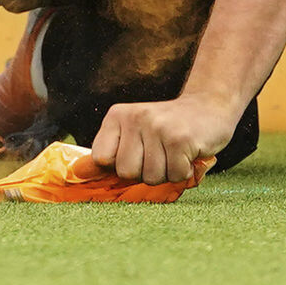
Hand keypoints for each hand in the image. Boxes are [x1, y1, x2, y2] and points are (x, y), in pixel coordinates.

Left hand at [90, 92, 232, 187]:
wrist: (210, 106)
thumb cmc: (168, 128)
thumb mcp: (134, 133)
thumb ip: (109, 153)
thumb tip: (75, 173)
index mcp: (117, 116)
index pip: (101, 159)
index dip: (120, 165)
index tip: (138, 154)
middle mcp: (135, 117)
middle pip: (126, 172)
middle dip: (146, 172)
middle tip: (161, 152)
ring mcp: (157, 127)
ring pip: (151, 178)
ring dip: (167, 172)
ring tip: (175, 151)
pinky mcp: (179, 138)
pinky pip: (174, 176)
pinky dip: (184, 171)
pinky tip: (188, 152)